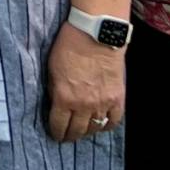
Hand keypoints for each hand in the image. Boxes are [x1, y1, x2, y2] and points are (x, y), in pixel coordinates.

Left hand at [42, 23, 124, 142]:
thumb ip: (54, 89)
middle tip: (67, 136)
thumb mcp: (52, 68)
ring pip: (94, 129)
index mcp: (64, 97)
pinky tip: (101, 123)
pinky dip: (106, 125)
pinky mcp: (117, 98)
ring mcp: (102, 103)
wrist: (96, 34)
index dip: (56, 132)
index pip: (58, 126)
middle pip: (77, 131)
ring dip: (87, 131)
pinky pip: (113, 121)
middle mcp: (83, 105)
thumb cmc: (69, 45)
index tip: (55, 134)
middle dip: (70, 135)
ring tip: (83, 129)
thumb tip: (55, 104)